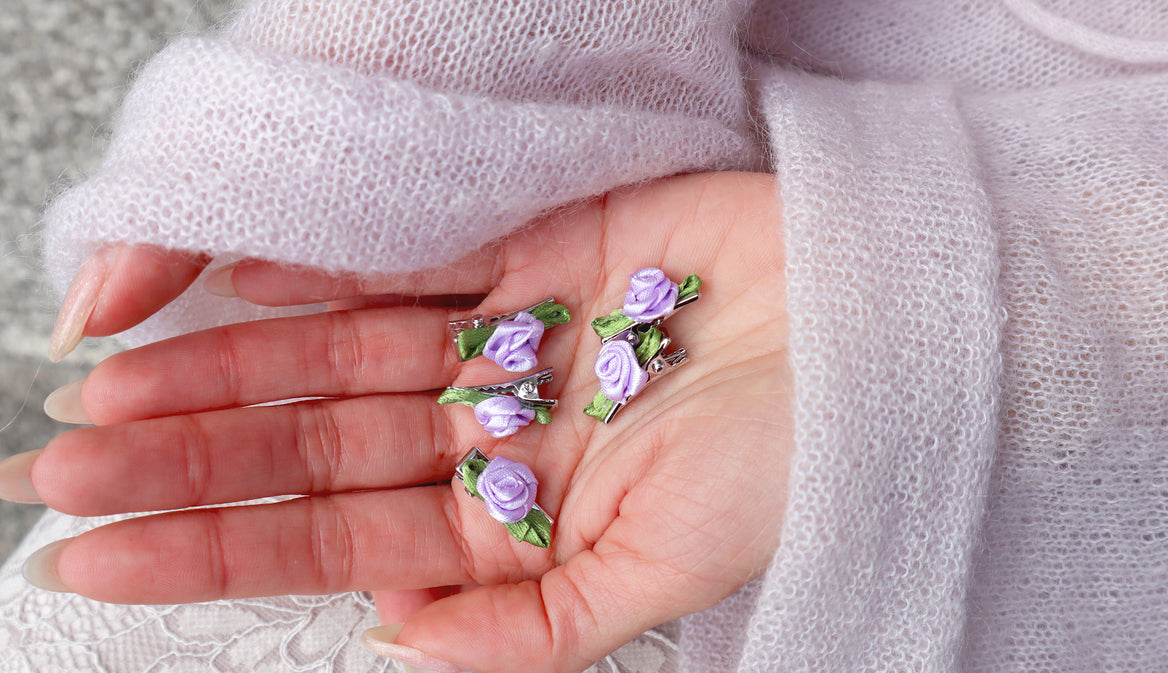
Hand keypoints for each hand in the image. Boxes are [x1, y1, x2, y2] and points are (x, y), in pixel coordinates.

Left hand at [25, 172, 791, 672]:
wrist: (878, 342)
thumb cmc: (785, 469)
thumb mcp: (657, 582)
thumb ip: (527, 632)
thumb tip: (396, 642)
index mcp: (520, 522)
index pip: (335, 541)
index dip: (216, 548)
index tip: (99, 551)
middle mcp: (501, 432)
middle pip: (317, 446)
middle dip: (195, 459)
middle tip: (66, 465)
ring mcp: (514, 339)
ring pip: (340, 354)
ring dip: (233, 370)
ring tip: (116, 388)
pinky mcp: (542, 252)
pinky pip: (414, 258)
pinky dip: (327, 268)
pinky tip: (240, 282)